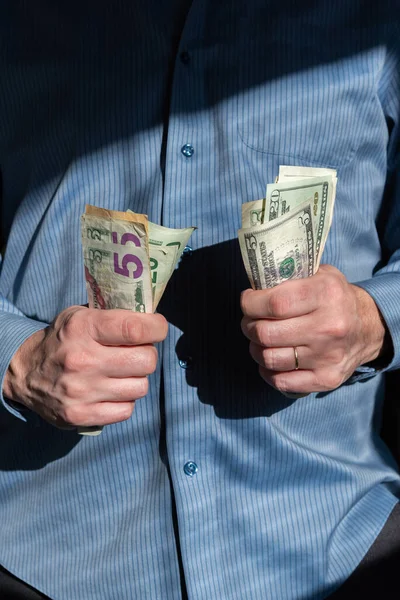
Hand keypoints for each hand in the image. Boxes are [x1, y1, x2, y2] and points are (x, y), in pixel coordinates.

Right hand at [3, 306, 167, 427]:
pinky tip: (112, 390)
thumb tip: (152, 318)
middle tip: (137, 352)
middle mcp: (82, 360)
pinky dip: (124, 400)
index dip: (156, 328)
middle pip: (146, 361)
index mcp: (83, 328)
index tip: (157, 328)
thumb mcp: (79, 316)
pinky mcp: (82, 415)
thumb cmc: (62, 340)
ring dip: (137, 379)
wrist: (25, 373)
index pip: (134, 329)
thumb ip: (114, 315)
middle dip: (147, 354)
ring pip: (141, 387)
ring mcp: (82, 391)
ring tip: (122, 372)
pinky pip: (127, 410)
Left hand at [241, 265, 387, 394]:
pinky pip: (281, 381)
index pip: (274, 303)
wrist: (368, 328)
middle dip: (249, 326)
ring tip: (259, 339)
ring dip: (255, 348)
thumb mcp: (320, 274)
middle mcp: (329, 327)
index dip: (251, 303)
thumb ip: (290, 274)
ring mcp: (328, 356)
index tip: (248, 301)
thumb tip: (255, 283)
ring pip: (269, 358)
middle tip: (250, 321)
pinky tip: (270, 360)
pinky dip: (268, 372)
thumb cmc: (334, 298)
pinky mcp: (326, 379)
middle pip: (266, 333)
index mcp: (326, 294)